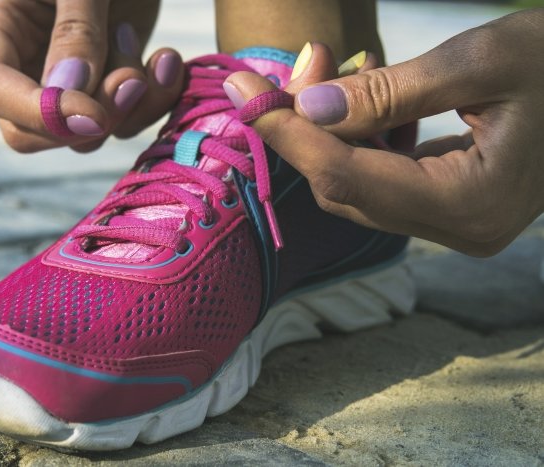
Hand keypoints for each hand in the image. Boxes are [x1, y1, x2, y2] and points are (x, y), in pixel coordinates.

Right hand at [0, 0, 184, 152]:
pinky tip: (167, 63)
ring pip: (83, 136)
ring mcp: (64, 82)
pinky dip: (152, 103)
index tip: (94, 115)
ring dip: (128, 108)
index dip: (40, 113)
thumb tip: (69, 93)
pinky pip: (122, 122)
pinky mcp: (104, 87)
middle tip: (132, 80)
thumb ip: (75, 29)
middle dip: (87, 120)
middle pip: (31, 132)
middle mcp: (22, 64)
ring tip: (158, 57)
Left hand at [226, 9, 543, 255]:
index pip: (347, 177)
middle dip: (300, 130)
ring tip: (321, 69)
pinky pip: (380, 177)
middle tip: (275, 75)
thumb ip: (389, 91)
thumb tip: (306, 107)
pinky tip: (354, 96)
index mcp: (472, 204)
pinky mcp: (449, 204)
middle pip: (344, 188)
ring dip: (325, 130)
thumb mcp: (482, 60)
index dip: (288, 135)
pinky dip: (355, 137)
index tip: (244, 92)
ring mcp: (455, 222)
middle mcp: (459, 228)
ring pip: (356, 184)